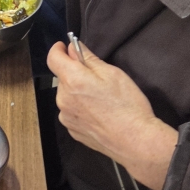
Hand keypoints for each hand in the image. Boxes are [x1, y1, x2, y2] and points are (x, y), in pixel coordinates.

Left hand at [48, 40, 178, 189]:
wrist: (136, 142)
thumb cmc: (128, 106)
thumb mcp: (112, 73)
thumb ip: (88, 59)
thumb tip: (72, 49)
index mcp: (73, 80)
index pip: (53, 58)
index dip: (58, 50)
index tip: (65, 47)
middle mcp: (64, 99)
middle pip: (63, 78)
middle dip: (76, 74)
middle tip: (98, 79)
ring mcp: (66, 117)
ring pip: (68, 96)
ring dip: (78, 92)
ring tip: (102, 100)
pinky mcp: (73, 130)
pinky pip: (72, 112)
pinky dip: (81, 108)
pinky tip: (100, 113)